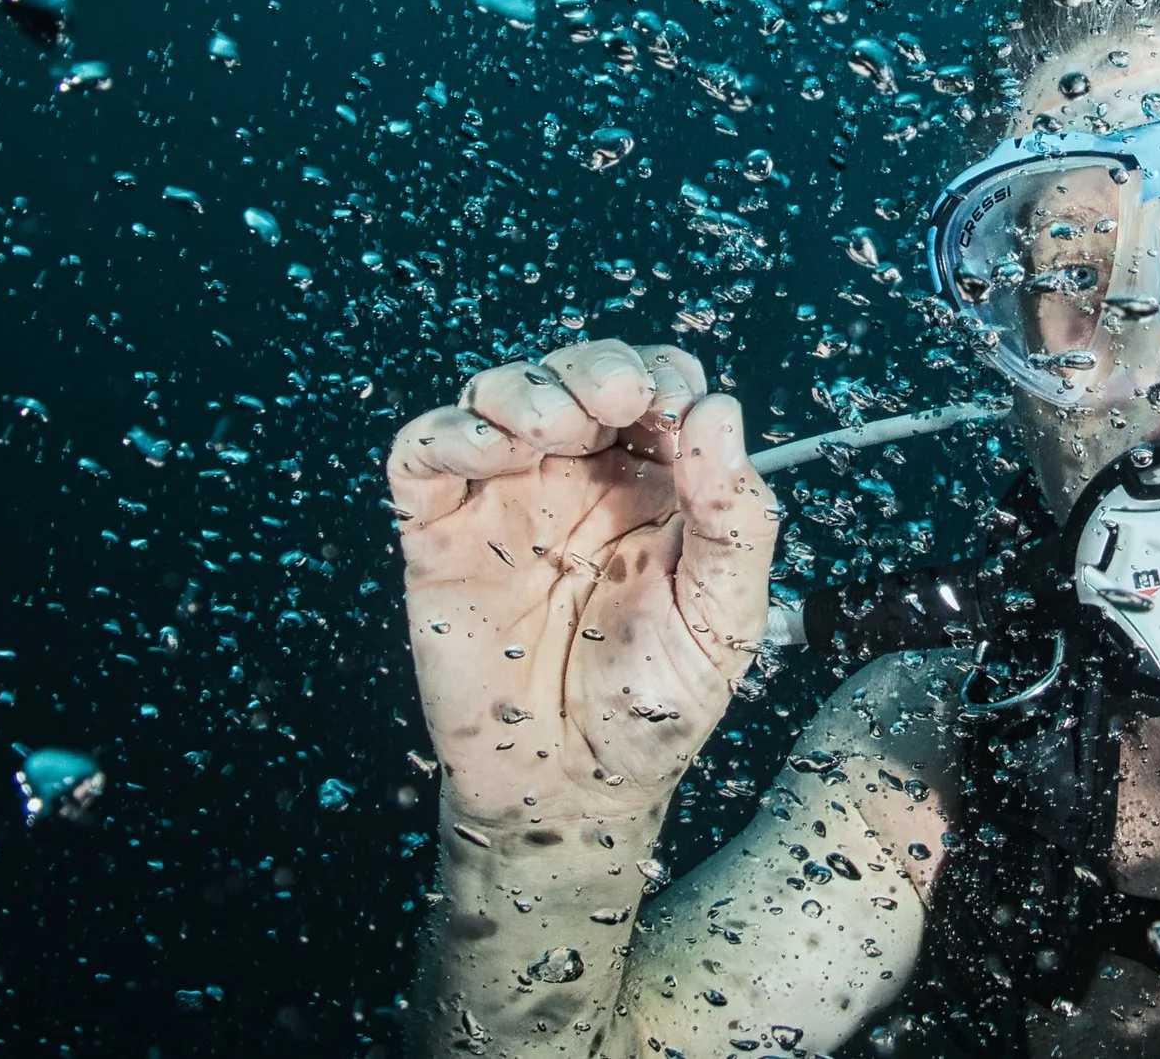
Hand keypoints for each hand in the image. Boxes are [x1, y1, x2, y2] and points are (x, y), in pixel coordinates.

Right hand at [386, 340, 778, 825]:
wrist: (572, 790)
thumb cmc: (654, 707)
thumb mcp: (725, 617)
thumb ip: (735, 518)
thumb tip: (721, 413)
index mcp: (656, 483)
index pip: (658, 390)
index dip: (664, 378)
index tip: (675, 401)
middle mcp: (581, 476)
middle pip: (577, 375)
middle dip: (596, 368)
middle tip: (618, 396)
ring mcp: (507, 497)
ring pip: (499, 395)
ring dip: (527, 389)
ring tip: (557, 426)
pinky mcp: (439, 531)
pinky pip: (425, 454)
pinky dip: (450, 433)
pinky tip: (492, 450)